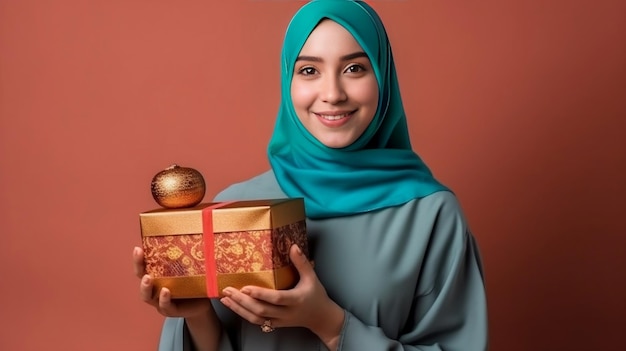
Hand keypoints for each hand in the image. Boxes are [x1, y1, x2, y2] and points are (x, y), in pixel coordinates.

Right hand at [132, 246, 212, 318]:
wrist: (201, 304)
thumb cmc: (192, 285)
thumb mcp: (189, 270)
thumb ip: (186, 258)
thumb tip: (194, 234)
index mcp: (158, 277)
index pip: (144, 267)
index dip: (138, 259)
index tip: (138, 248)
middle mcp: (155, 289)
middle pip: (141, 279)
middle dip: (139, 268)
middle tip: (139, 256)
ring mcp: (160, 301)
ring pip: (147, 296)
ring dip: (145, 287)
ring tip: (147, 278)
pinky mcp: (170, 311)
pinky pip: (165, 306)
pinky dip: (164, 299)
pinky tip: (166, 291)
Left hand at [219, 244, 344, 348]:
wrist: (321, 318)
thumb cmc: (316, 296)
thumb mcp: (312, 277)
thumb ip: (302, 262)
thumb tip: (293, 246)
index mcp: (296, 300)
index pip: (276, 298)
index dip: (261, 294)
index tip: (246, 287)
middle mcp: (286, 313)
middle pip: (261, 310)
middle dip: (242, 301)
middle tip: (228, 291)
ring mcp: (279, 320)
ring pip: (256, 318)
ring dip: (239, 309)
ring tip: (225, 299)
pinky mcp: (275, 324)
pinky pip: (257, 322)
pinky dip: (243, 314)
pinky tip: (234, 307)